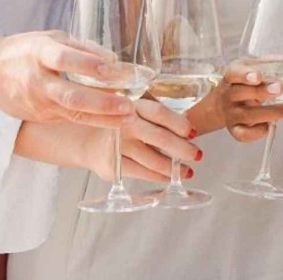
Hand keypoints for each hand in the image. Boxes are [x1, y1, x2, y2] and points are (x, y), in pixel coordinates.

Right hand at [0, 30, 133, 127]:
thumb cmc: (25, 50)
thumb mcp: (51, 38)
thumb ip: (82, 48)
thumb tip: (114, 59)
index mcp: (38, 53)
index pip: (63, 59)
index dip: (87, 64)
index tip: (111, 69)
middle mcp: (37, 81)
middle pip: (71, 96)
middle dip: (102, 103)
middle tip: (128, 106)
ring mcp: (37, 103)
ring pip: (73, 114)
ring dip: (104, 119)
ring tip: (129, 119)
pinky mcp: (39, 117)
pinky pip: (69, 119)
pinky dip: (93, 120)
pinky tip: (115, 121)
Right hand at [24, 100, 200, 182]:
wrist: (83, 137)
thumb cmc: (117, 120)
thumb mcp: (131, 108)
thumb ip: (151, 113)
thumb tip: (188, 124)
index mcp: (131, 105)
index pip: (159, 112)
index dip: (178, 122)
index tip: (193, 131)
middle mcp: (124, 123)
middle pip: (158, 137)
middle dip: (181, 148)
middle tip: (198, 154)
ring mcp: (117, 145)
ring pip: (152, 159)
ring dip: (173, 167)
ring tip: (188, 171)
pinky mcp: (113, 166)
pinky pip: (141, 172)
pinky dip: (158, 176)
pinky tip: (170, 177)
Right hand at [219, 65, 282, 141]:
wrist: (223, 103)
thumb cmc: (249, 80)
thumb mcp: (263, 66)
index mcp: (233, 74)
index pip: (234, 73)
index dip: (244, 74)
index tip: (258, 75)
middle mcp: (229, 94)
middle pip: (240, 93)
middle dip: (261, 92)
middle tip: (280, 88)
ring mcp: (231, 113)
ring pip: (247, 115)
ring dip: (270, 112)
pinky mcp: (234, 129)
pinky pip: (243, 134)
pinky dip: (258, 132)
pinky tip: (271, 126)